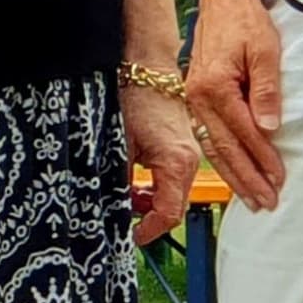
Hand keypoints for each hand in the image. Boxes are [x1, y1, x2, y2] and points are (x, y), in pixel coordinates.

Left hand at [123, 75, 200, 246]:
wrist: (147, 66)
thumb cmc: (135, 97)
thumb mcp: (120, 144)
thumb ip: (119, 179)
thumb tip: (113, 205)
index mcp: (176, 162)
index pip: (169, 213)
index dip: (149, 230)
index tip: (132, 235)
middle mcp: (189, 160)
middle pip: (174, 205)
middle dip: (148, 215)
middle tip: (123, 213)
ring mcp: (189, 152)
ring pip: (174, 192)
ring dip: (151, 200)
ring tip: (126, 194)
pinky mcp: (183, 145)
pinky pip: (173, 176)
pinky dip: (156, 185)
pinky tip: (136, 178)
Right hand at [184, 0, 285, 213]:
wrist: (223, 0)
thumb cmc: (246, 21)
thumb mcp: (265, 50)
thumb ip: (266, 89)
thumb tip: (269, 127)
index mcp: (214, 87)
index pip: (244, 133)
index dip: (262, 158)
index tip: (279, 179)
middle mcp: (199, 98)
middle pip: (226, 148)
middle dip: (247, 178)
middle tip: (266, 202)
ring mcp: (195, 100)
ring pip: (215, 147)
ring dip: (234, 175)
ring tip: (252, 199)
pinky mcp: (197, 100)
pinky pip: (210, 137)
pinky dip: (223, 159)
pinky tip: (234, 174)